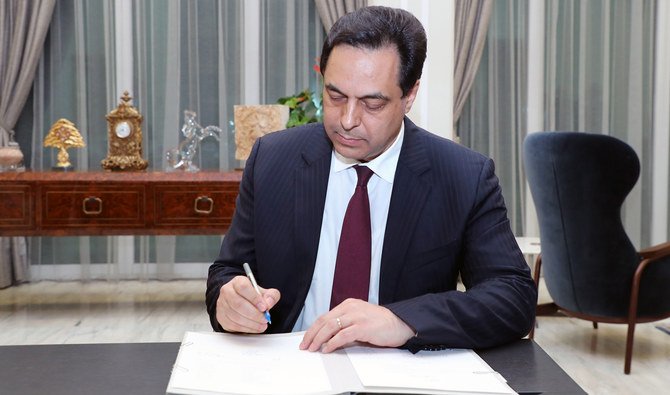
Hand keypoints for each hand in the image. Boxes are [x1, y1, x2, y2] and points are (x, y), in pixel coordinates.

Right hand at [216, 275, 279, 332]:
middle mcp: (227, 291)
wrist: (240, 300)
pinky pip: (233, 325)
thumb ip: (271, 296)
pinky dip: (246, 328)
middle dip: (254, 314)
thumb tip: (269, 303)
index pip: (243, 287)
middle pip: (238, 304)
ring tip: (262, 325)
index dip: (254, 298)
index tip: (264, 307)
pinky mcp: (221, 317)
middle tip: (265, 319)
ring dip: (251, 323)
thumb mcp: (264, 292)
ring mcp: (222, 305)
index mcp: (237, 282)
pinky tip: (254, 327)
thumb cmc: (252, 296)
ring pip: (235, 316)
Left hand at [299, 298, 414, 352]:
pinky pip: (342, 335)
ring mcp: (356, 316)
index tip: (306, 338)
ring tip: (313, 348)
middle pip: (324, 321)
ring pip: (330, 327)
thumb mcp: (359, 319)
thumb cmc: (381, 323)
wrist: (400, 324)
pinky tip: (327, 349)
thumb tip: (328, 338)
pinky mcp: (362, 326)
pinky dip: (332, 343)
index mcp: (348, 304)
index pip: (325, 316)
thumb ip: (345, 325)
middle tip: (305, 345)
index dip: (313, 328)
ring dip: (318, 339)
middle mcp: (350, 307)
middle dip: (312, 334)